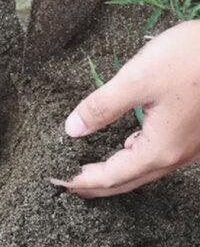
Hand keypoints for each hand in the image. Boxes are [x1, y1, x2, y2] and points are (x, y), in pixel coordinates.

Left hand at [53, 20, 199, 197]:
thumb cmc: (188, 60)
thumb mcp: (136, 80)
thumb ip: (102, 107)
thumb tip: (73, 129)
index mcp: (161, 148)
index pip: (114, 175)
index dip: (85, 181)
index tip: (60, 182)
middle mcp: (177, 154)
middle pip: (130, 180)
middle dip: (98, 185)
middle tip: (70, 186)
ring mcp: (189, 146)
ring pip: (146, 169)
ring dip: (117, 173)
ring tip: (91, 170)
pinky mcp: (193, 132)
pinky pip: (159, 154)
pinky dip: (135, 158)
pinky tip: (127, 146)